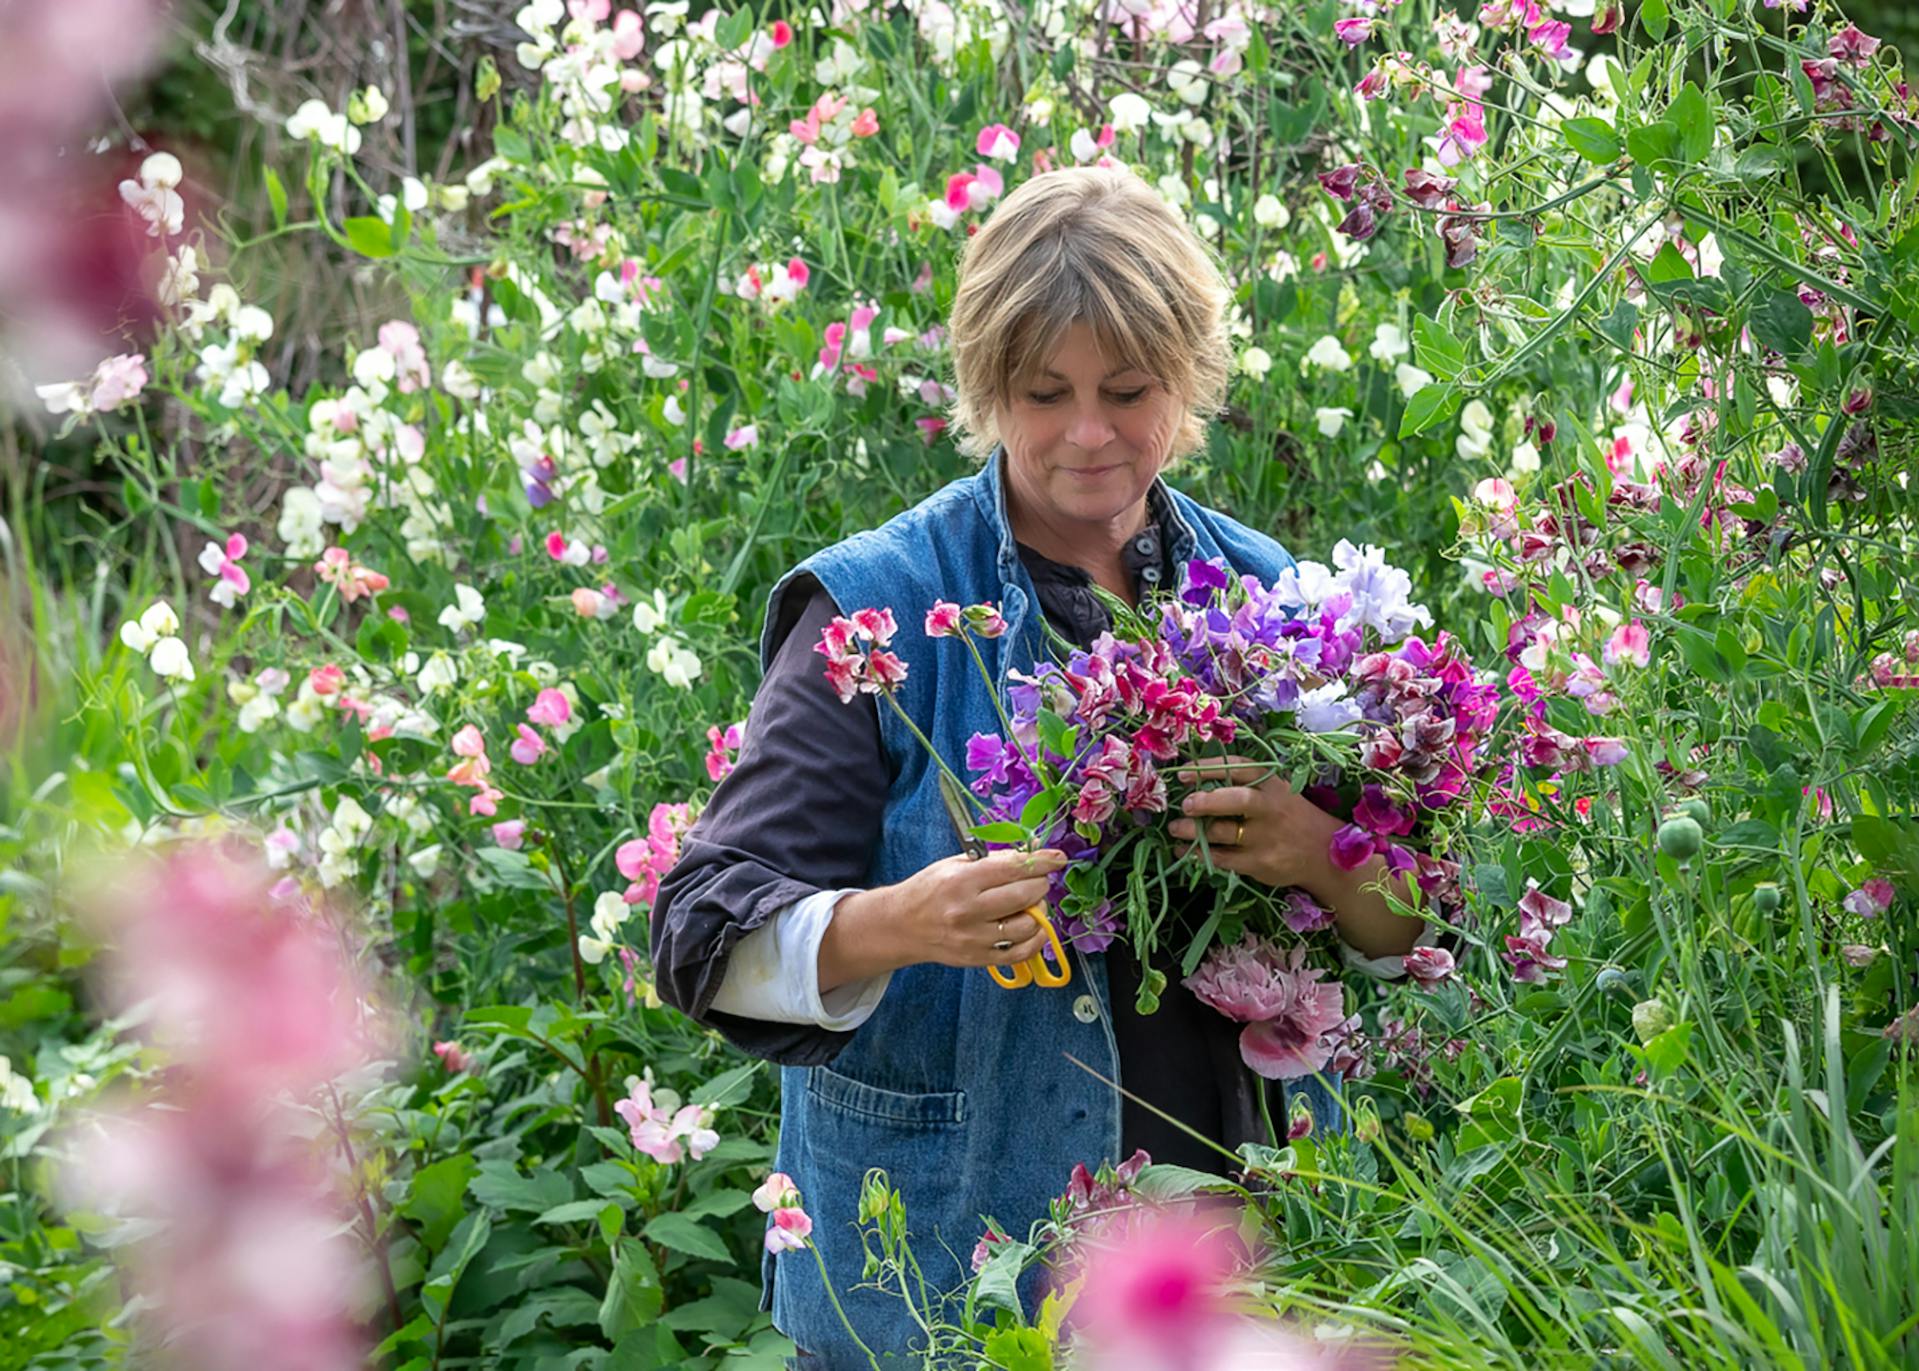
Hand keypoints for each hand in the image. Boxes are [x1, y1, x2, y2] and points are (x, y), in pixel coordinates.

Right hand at [820, 849, 1066, 991]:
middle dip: (1040, 884)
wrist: (902, 926)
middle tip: (1037, 880)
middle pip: (1025, 896)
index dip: (1041, 862)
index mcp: (962, 881)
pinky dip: (1035, 939)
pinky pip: (1021, 952)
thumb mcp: (955, 865)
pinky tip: (1033, 928)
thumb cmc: (930, 890)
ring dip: (1038, 911)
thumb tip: (1032, 854)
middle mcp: (969, 911)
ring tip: (1029, 904)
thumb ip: (993, 861)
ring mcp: (975, 939)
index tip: (1058, 858)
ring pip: (1028, 925)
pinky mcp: (980, 959)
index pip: (1013, 868)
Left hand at [1165, 755, 1339, 890]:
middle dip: (1206, 801)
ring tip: (1175, 828)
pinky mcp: (1260, 863)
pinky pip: (1222, 858)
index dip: (1209, 768)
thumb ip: (1245, 786)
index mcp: (1273, 784)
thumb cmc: (1290, 817)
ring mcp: (1266, 838)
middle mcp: (1271, 808)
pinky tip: (1185, 849)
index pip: (1240, 768)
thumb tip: (1195, 782)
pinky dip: (1198, 853)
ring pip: (1222, 832)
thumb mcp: (1277, 792)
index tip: (1183, 774)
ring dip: (1192, 830)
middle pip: (1236, 800)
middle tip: (1185, 805)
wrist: (1324, 854)